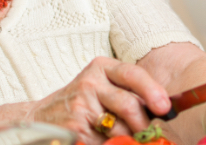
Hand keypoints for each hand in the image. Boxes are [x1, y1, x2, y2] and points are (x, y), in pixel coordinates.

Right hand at [28, 57, 171, 144]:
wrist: (40, 118)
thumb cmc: (81, 104)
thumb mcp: (102, 88)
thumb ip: (128, 94)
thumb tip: (162, 112)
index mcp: (101, 68)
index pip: (132, 74)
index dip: (152, 90)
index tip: (165, 107)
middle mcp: (89, 83)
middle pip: (128, 104)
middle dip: (143, 123)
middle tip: (148, 133)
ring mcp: (80, 106)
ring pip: (118, 127)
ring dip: (126, 137)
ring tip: (119, 136)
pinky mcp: (75, 129)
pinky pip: (105, 142)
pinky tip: (101, 140)